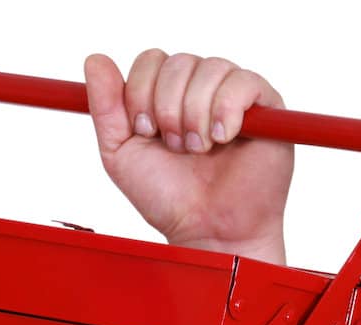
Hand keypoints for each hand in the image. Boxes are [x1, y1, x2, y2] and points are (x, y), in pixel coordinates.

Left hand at [83, 50, 292, 261]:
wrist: (206, 228)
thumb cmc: (167, 196)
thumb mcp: (120, 153)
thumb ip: (105, 107)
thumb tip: (94, 59)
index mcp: (167, 95)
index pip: (151, 61)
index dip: (141, 93)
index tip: (145, 132)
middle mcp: (200, 88)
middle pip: (178, 62)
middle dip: (168, 109)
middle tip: (175, 146)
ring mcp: (233, 94)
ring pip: (209, 69)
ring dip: (195, 116)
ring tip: (199, 149)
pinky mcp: (266, 104)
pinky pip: (242, 82)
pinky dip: (225, 112)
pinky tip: (223, 139)